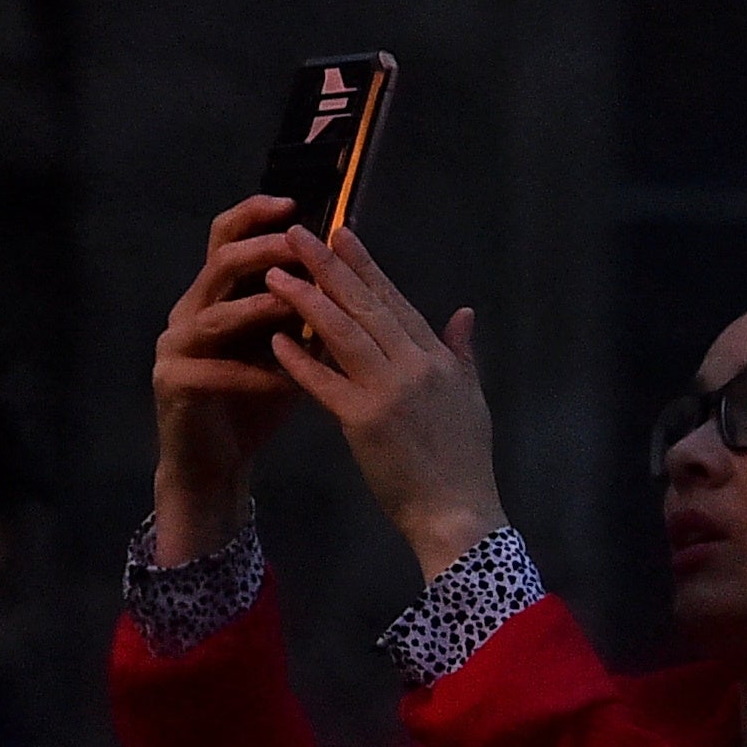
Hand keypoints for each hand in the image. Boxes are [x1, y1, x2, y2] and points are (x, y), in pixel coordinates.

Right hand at [147, 196, 311, 565]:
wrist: (214, 463)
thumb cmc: (254, 400)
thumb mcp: (285, 348)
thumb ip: (303, 310)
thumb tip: (348, 270)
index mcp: (215, 293)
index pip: (227, 237)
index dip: (255, 214)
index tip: (295, 202)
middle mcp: (190, 309)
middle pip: (220, 262)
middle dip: (263, 251)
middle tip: (300, 246)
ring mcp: (175, 345)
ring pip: (214, 313)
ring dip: (258, 308)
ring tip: (296, 307)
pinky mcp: (172, 382)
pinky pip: (215, 371)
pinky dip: (254, 375)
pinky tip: (287, 383)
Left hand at [261, 226, 507, 580]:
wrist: (457, 513)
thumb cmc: (462, 459)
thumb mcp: (470, 398)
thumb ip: (461, 352)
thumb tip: (463, 313)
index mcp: (436, 358)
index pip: (394, 300)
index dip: (365, 265)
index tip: (340, 232)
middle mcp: (414, 365)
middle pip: (365, 305)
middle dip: (329, 266)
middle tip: (298, 233)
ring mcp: (388, 391)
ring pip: (343, 333)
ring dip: (307, 300)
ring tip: (276, 274)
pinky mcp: (364, 421)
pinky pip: (325, 383)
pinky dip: (300, 359)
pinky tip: (276, 338)